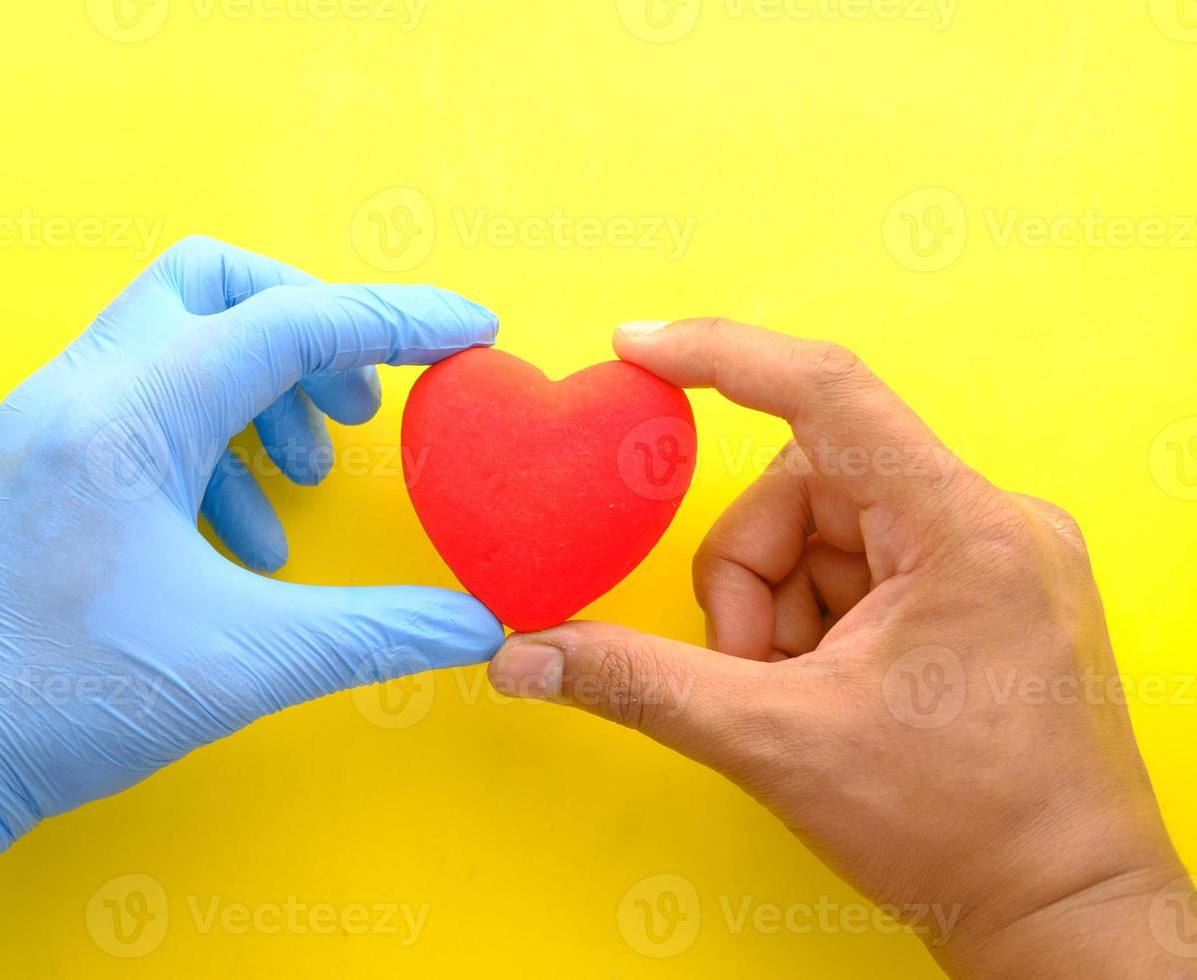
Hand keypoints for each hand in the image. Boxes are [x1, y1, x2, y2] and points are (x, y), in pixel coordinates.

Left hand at [0, 236, 503, 884]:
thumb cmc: (58, 698)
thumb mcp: (242, 664)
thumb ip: (375, 633)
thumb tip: (478, 626)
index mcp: (128, 416)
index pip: (288, 322)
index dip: (396, 318)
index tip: (468, 331)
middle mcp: (79, 391)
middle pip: (213, 284)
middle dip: (307, 325)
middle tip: (361, 403)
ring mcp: (47, 421)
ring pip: (172, 337)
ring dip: (258, 390)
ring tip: (308, 479)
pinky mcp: (36, 460)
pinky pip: (137, 399)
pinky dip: (209, 438)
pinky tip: (238, 532)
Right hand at [488, 318, 1191, 976]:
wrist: (1062, 915)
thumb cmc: (961, 829)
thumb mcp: (776, 742)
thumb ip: (639, 682)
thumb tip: (526, 655)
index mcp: (962, 528)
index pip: (826, 391)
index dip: (721, 356)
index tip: (637, 347)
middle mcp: (990, 520)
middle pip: (806, 485)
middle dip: (751, 581)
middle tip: (757, 673)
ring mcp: (992, 555)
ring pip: (823, 530)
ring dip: (780, 611)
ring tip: (805, 697)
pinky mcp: (982, 590)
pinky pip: (861, 565)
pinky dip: (816, 622)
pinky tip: (835, 690)